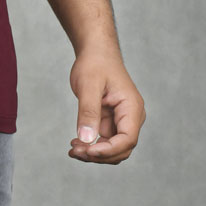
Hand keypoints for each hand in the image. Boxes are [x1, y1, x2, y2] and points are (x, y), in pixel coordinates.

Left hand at [67, 48, 145, 163]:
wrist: (95, 51)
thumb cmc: (95, 63)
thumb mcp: (89, 85)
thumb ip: (88, 112)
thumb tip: (86, 140)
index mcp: (132, 108)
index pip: (127, 139)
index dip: (109, 150)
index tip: (88, 150)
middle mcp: (131, 117)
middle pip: (121, 149)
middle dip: (99, 154)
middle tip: (75, 151)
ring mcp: (121, 120)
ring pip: (112, 148)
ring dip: (94, 153)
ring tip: (73, 149)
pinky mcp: (111, 121)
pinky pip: (105, 141)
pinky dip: (91, 146)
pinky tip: (76, 144)